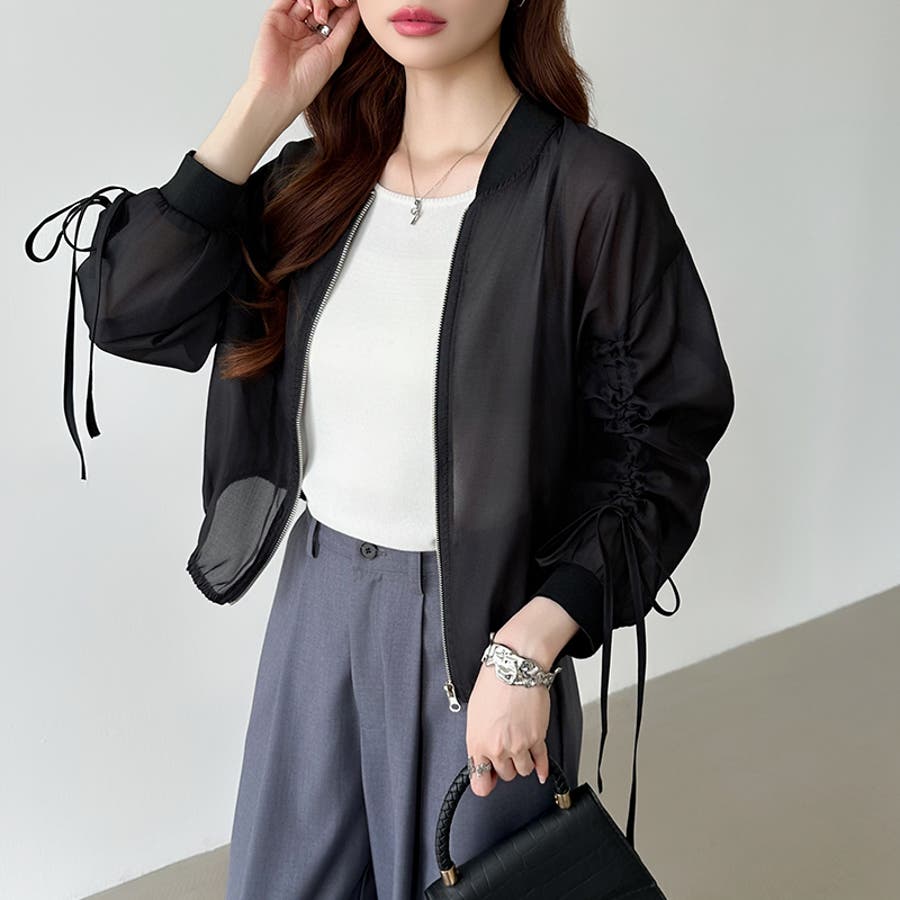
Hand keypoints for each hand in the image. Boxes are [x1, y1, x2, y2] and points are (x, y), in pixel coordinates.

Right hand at [245, 0, 360, 120]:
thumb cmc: (307, 81)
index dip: (344, 4)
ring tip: (321, 14)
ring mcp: (290, 23)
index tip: (352, 2)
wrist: (281, 90)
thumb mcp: (335, 52)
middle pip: (322, 2)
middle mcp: (306, 30)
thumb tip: (359, 7)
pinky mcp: (275, 17)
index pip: (335, 13)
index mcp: (322, 40)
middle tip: (341, 2)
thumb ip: (346, 27)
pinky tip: (308, 4)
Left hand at [465, 662, 551, 798]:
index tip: (488, 781)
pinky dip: (542, 768)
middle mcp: (498, 748)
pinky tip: (541, 771)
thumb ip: (478, 739)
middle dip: (506, 765)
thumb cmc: (492, 684)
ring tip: (520, 747)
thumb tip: (482, 754)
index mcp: (477, 743)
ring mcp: (518, 745)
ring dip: (522, 762)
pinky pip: (541, 761)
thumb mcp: (474, 714)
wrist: (514, 669)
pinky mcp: (537, 738)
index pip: (479, 782)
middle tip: (506, 751)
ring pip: (523, 770)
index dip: (485, 782)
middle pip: (505, 776)